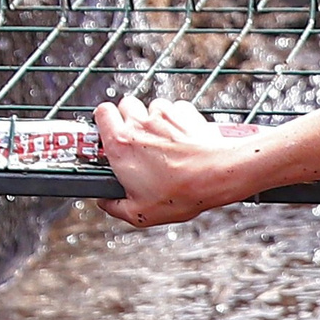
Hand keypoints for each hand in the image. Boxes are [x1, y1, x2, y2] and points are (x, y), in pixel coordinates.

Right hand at [94, 95, 238, 225]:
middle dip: (130, 119)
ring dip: (156, 119)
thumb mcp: (141, 213)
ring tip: (166, 142)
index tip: (111, 131)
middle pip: (125, 105)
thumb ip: (116, 206)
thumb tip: (106, 202)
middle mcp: (138, 124)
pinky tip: (185, 137)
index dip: (106, 120)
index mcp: (119, 144)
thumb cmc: (181, 192)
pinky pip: (176, 108)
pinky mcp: (185, 111)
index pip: (101, 113)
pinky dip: (179, 119)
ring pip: (152, 106)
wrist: (218, 175)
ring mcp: (162, 115)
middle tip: (140, 140)